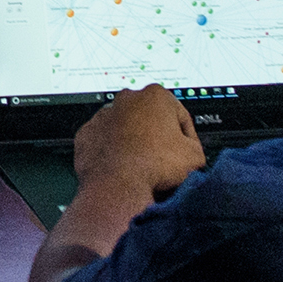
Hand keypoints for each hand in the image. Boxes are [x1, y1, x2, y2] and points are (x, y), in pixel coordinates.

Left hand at [74, 83, 205, 202]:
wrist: (118, 185)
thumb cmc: (154, 166)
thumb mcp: (195, 156)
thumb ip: (195, 147)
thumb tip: (191, 152)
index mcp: (156, 96)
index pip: (179, 116)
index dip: (186, 138)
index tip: (185, 152)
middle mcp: (127, 99)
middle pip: (150, 119)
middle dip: (157, 137)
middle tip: (164, 161)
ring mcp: (104, 115)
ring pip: (125, 129)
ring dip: (133, 143)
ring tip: (142, 167)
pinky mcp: (87, 134)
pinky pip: (104, 143)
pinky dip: (112, 153)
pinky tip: (121, 168)